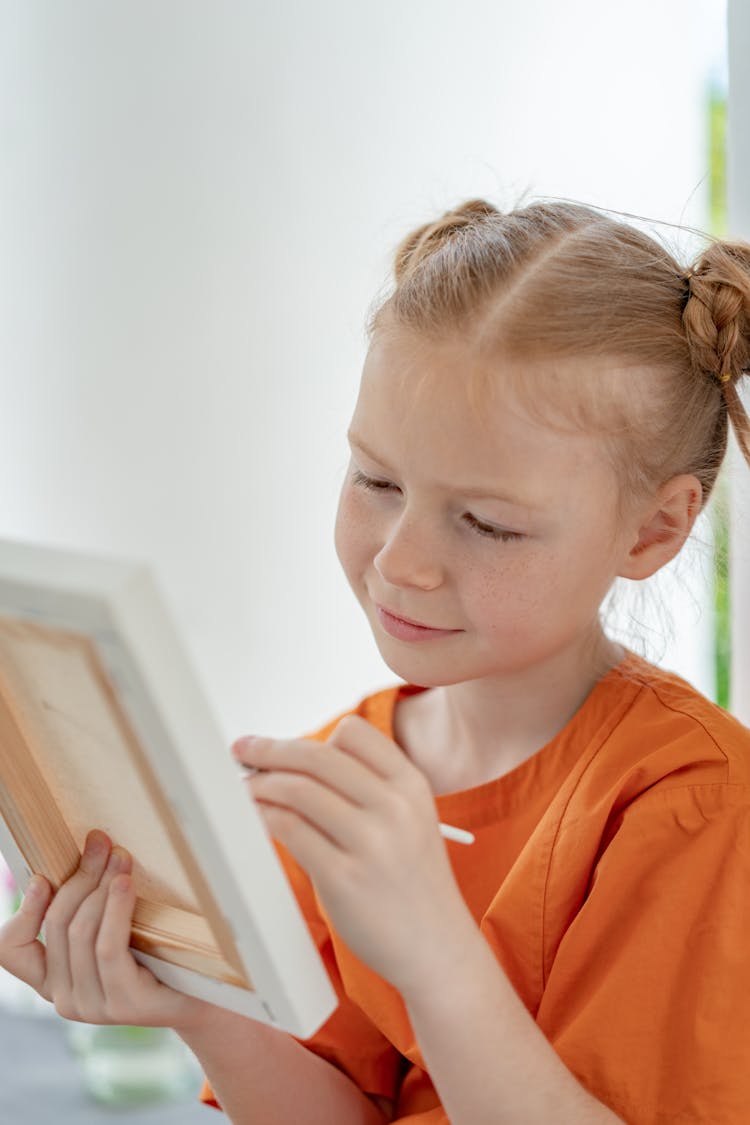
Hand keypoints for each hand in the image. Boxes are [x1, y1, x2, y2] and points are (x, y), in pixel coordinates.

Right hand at [0, 830, 210, 1030]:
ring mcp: (93, 1006)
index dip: (22, 911)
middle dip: (79, 876)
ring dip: (100, 885)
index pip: (12, 950)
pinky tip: (124, 884)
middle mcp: (65, 998)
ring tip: (120, 857)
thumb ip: (90, 905)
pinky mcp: (124, 1003)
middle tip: (101, 843)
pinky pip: (107, 947)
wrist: (205, 993)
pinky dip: (114, 909)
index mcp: (53, 979)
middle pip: (57, 924)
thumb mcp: (115, 927)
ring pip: (81, 932)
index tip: (42, 877)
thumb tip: (87, 847)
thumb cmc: (157, 953)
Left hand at [235, 715, 472, 994]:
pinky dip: (264, 817)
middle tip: (242, 751)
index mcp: (412, 785)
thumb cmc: (410, 882)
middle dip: (269, 750)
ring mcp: (371, 843)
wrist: (437, 948)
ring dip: (260, 784)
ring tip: (245, 790)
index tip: (279, 746)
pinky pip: (290, 830)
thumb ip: (368, 789)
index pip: (354, 733)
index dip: (312, 737)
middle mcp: (395, 807)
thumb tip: (295, 763)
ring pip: (298, 790)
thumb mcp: (411, 820)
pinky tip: (257, 818)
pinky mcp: (344, 878)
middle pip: (317, 757)